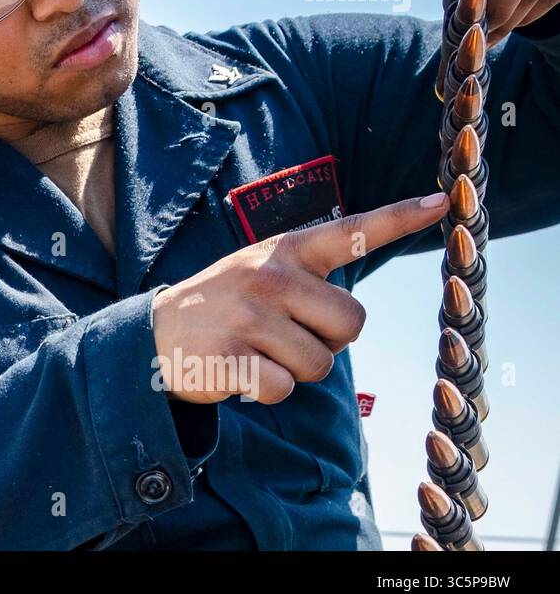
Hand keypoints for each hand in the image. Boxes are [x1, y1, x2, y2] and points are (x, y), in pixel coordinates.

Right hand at [151, 192, 448, 403]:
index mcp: (282, 251)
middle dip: (329, 341)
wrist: (151, 335)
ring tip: (257, 351)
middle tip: (285, 336)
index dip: (399, 218)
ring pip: (320, 364)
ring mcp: (249, 316)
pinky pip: (285, 388)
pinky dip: (267, 391)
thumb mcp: (257, 271)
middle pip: (352, 322)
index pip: (351, 231)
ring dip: (295, 370)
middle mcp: (269, 276)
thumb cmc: (222, 307)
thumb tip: (351, 316)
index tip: (441, 203)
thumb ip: (304, 277)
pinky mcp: (232, 357)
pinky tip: (239, 371)